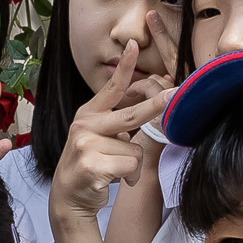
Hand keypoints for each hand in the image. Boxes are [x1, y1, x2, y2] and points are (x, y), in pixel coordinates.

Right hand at [51, 40, 174, 225]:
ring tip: (116, 171)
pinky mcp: (91, 164)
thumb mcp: (97, 138)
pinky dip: (129, 176)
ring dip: (132, 165)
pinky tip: (112, 180)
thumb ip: (116, 123)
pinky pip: (129, 165)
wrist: (68, 198)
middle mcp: (84, 125)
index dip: (125, 67)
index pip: (111, 89)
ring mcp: (86, 144)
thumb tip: (149, 106)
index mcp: (87, 115)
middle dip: (155, 107)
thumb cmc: (90, 165)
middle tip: (174, 95)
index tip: (134, 44)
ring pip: (134, 149)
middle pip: (131, 115)